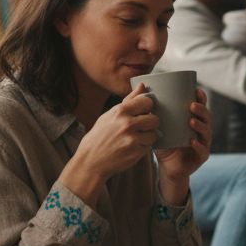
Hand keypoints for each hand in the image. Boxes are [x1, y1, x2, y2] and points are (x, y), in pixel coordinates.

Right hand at [62, 86, 157, 203]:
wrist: (91, 160)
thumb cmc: (100, 136)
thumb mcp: (110, 114)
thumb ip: (129, 100)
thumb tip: (142, 86)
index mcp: (121, 111)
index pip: (147, 102)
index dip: (146, 108)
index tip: (142, 112)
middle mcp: (127, 124)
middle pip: (154, 119)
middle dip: (150, 124)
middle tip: (140, 127)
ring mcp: (132, 139)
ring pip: (153, 134)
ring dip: (147, 137)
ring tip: (134, 138)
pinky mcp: (136, 153)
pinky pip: (148, 147)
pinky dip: (142, 147)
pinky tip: (131, 148)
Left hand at [154, 88, 211, 202]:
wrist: (166, 167)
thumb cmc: (164, 143)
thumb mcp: (158, 125)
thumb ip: (152, 108)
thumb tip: (141, 87)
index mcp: (194, 120)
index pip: (201, 106)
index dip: (201, 98)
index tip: (196, 90)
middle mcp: (202, 130)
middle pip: (207, 117)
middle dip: (201, 110)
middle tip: (191, 106)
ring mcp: (203, 143)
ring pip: (207, 132)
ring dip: (200, 126)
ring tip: (191, 122)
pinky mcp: (201, 157)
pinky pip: (202, 150)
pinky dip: (198, 145)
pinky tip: (192, 141)